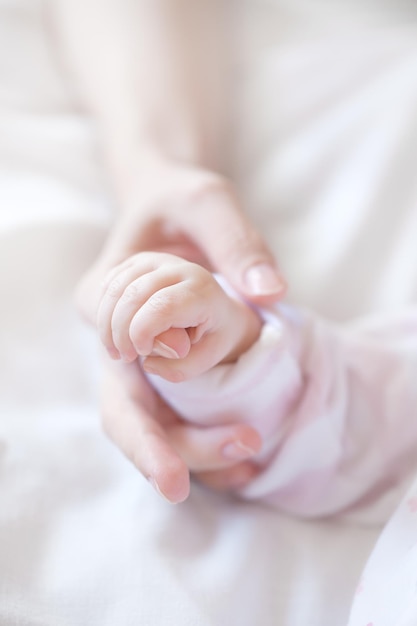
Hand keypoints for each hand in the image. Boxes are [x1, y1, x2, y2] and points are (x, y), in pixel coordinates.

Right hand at [76, 154, 284, 500]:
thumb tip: (270, 293)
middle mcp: (113, 337)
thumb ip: (234, 242)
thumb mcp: (208, 202)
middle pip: (120, 407)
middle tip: (179, 485)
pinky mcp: (164, 371)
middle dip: (150, 447)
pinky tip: (243, 463)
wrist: (173, 212)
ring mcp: (137, 361)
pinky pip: (174, 417)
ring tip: (245, 466)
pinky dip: (202, 444)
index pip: (116, 345)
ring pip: (146, 423)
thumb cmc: (182, 203)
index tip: (183, 362)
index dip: (147, 369)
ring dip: (186, 452)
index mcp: (106, 293)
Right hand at [96, 251, 261, 380]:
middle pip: (134, 294)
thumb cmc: (210, 339)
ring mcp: (159, 260)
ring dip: (107, 323)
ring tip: (116, 351)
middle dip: (120, 332)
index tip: (143, 353)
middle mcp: (181, 268)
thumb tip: (148, 361)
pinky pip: (111, 281)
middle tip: (125, 357)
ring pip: (116, 286)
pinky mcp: (140, 261)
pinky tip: (113, 331)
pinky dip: (104, 309)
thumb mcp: (205, 361)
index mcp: (204, 291)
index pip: (162, 307)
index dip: (142, 333)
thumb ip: (179, 368)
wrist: (217, 313)